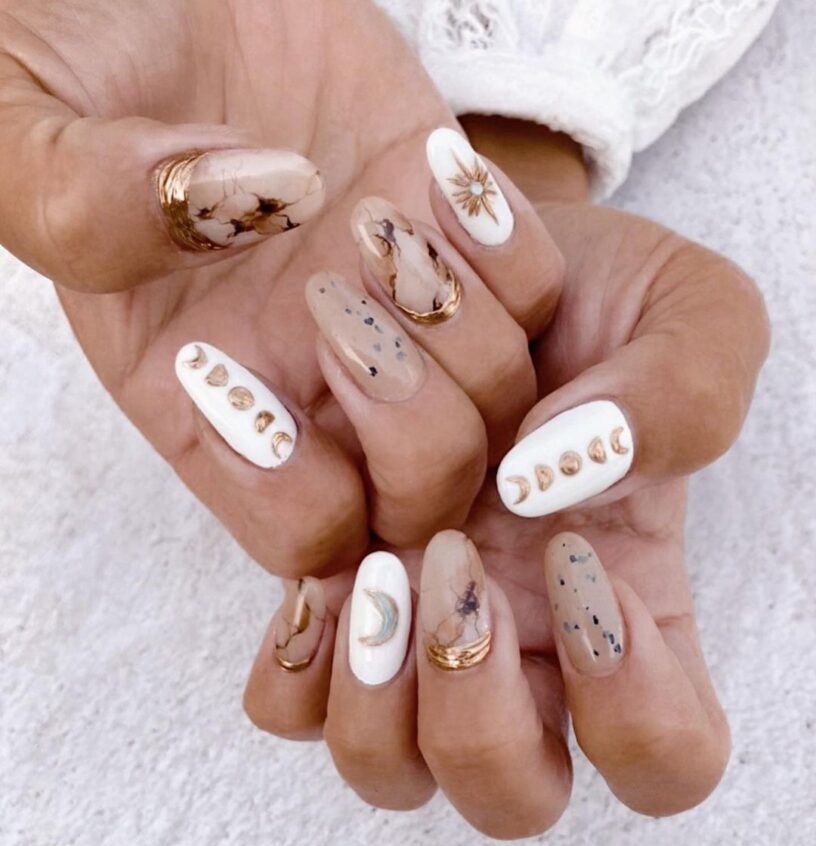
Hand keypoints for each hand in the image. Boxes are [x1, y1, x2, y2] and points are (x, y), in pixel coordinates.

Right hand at [0, 0, 562, 575]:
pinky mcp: (457, 234)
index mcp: (206, 406)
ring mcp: (396, 312)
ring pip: (499, 401)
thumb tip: (230, 205)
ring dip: (452, 313)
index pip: (306, 539)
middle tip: (334, 292)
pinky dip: (507, 244)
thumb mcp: (21, 134)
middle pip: (428, 496)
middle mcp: (314, 381)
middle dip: (410, 416)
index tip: (259, 364)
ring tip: (374, 212)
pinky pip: (540, 297)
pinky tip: (432, 175)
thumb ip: (79, 202)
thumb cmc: (77, 55)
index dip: (309, 494)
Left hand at [244, 121, 769, 837]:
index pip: (665, 757)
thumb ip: (682, 396)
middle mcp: (517, 650)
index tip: (579, 563)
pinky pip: (287, 708)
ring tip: (377, 564)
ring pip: (386, 770)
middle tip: (454, 566)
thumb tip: (567, 476)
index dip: (635, 706)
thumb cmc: (577, 297)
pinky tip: (318, 571)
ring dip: (380, 690)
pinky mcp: (319, 606)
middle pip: (508, 799)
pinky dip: (297, 662)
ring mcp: (411, 639)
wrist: (443, 251)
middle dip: (478, 707)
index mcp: (623, 608)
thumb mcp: (685, 312)